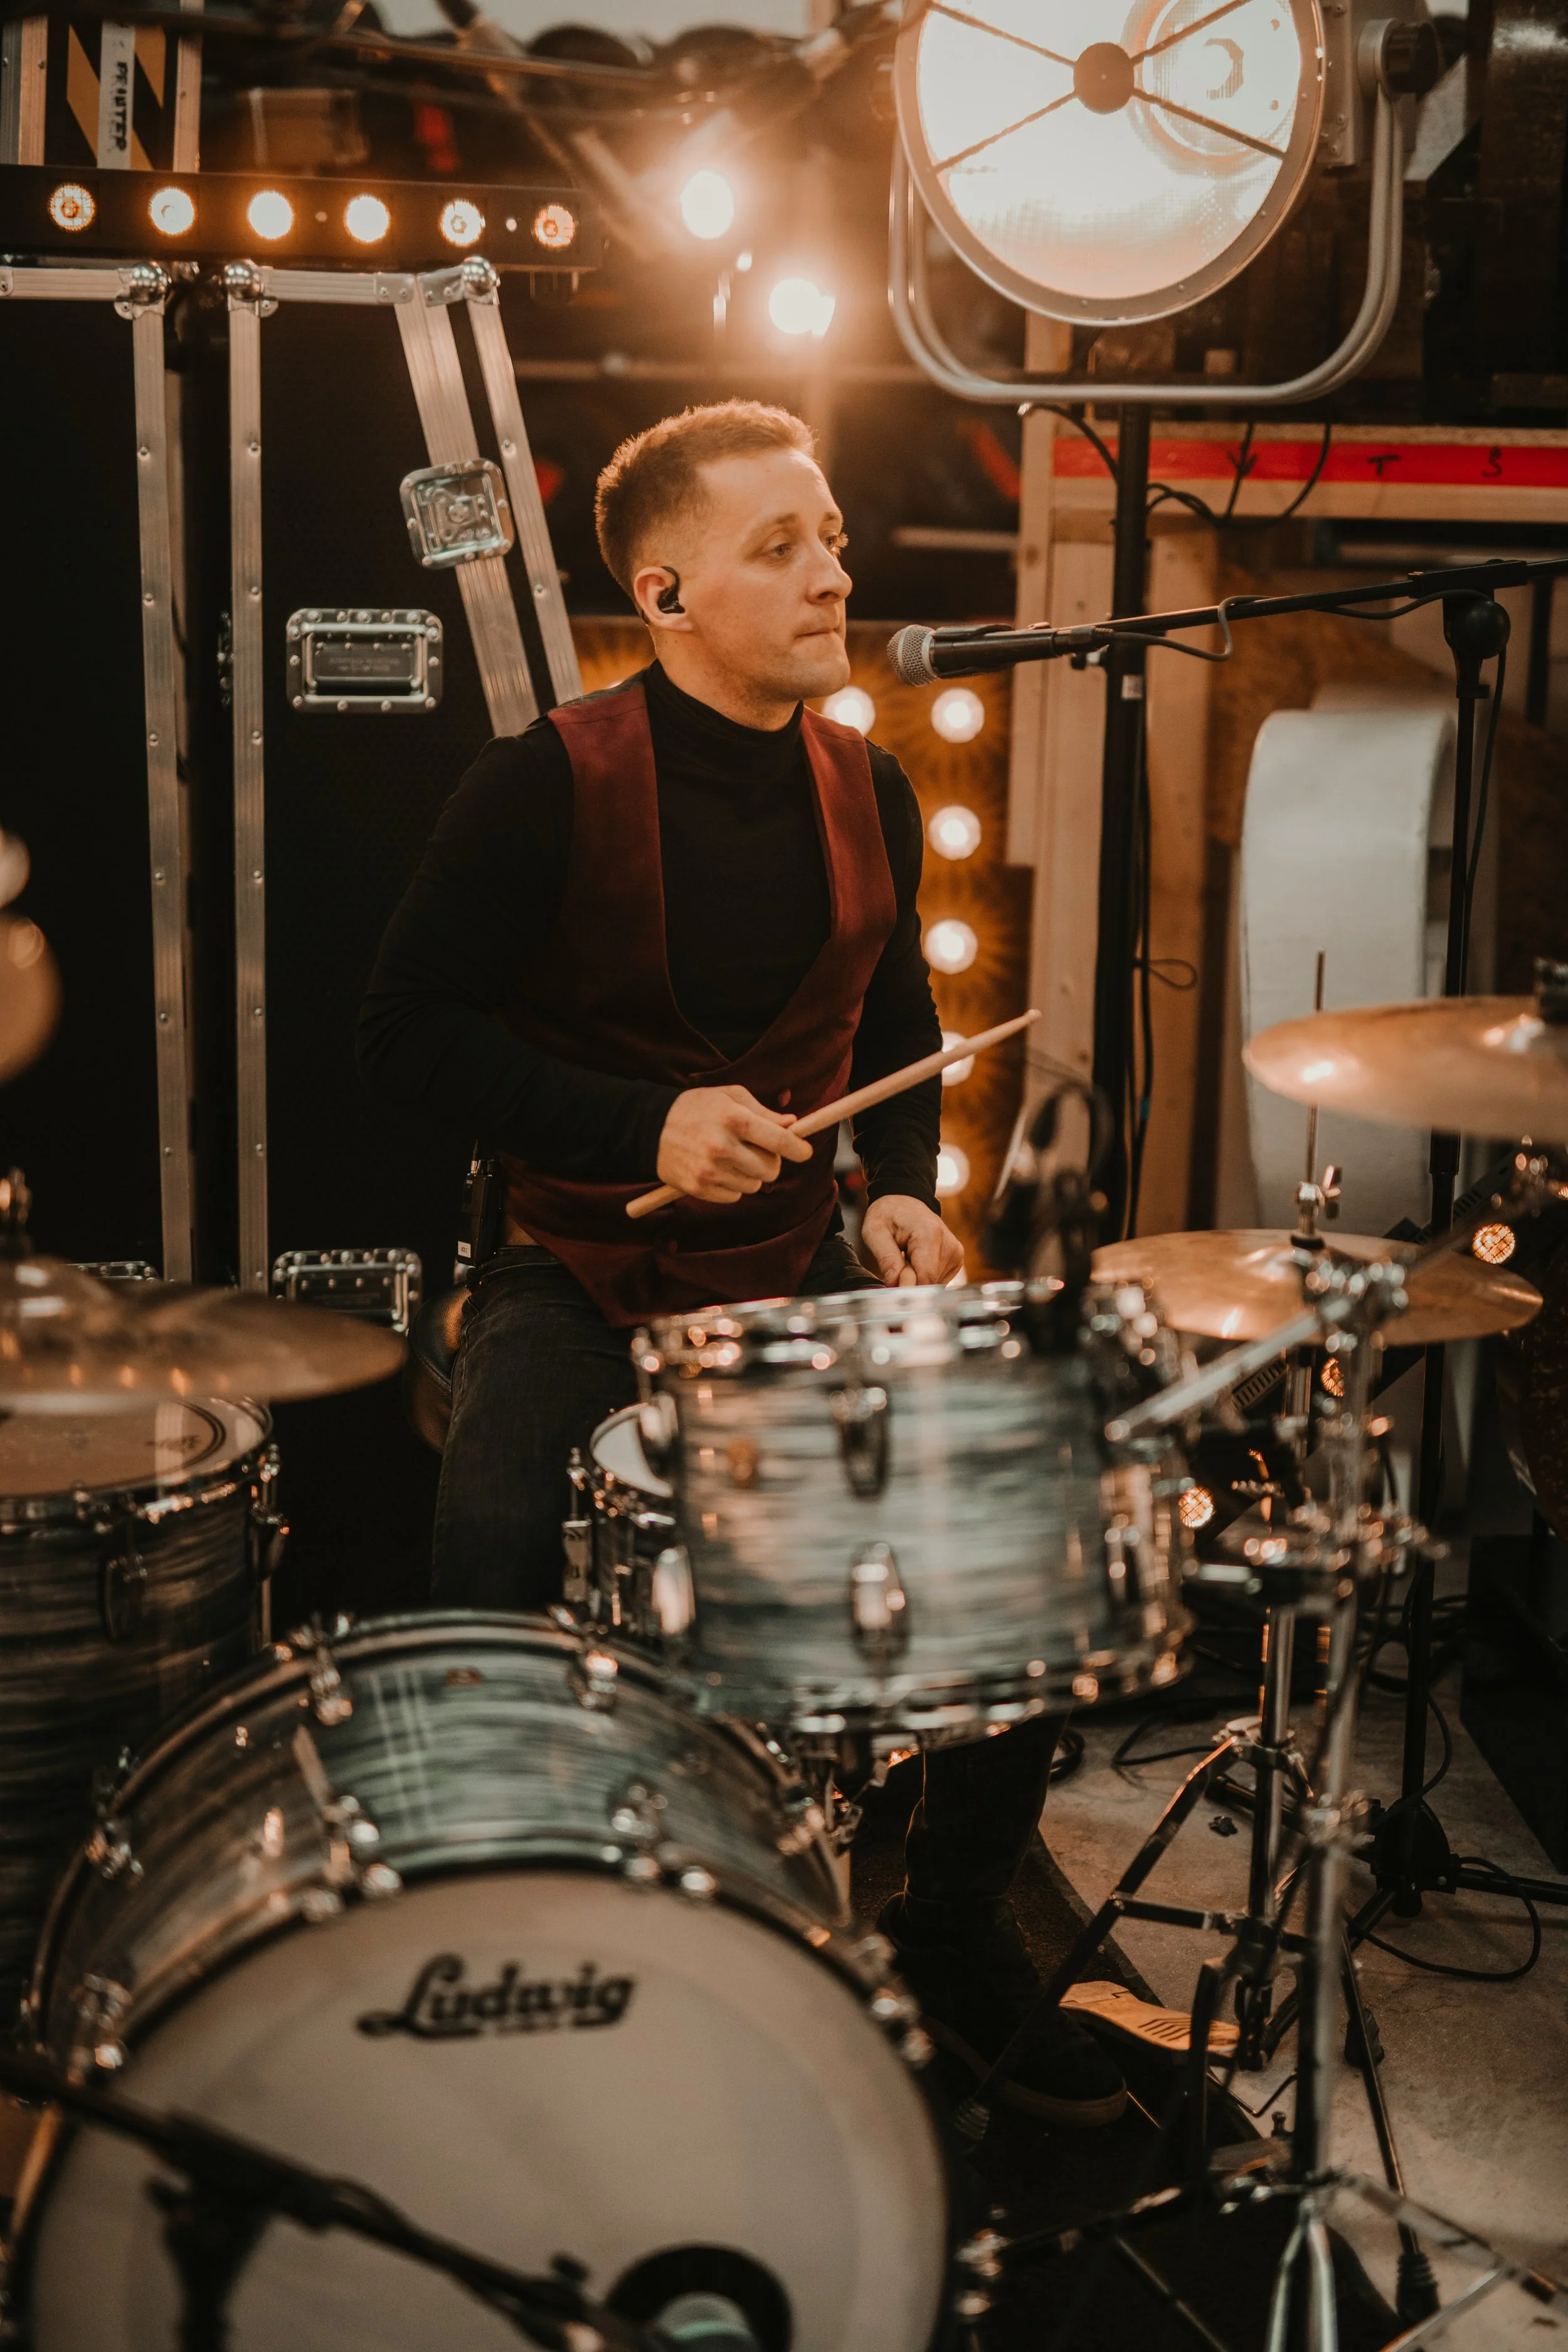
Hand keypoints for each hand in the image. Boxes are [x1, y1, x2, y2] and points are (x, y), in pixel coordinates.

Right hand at [656, 1084, 813, 1203]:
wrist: (650, 1127)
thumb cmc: (696, 1107)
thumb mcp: (730, 1096)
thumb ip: (763, 1112)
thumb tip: (792, 1125)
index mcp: (734, 1119)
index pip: (780, 1141)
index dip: (799, 1149)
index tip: (805, 1152)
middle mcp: (722, 1146)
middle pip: (770, 1169)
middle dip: (771, 1162)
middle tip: (758, 1151)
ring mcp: (709, 1170)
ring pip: (754, 1186)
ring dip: (750, 1175)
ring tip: (731, 1157)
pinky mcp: (698, 1188)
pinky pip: (734, 1197)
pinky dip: (732, 1186)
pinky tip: (717, 1169)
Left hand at [861, 1195, 963, 1288]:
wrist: (904, 1200)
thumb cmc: (888, 1214)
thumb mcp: (875, 1232)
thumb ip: (886, 1260)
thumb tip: (895, 1285)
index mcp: (930, 1235)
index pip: (924, 1278)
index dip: (907, 1287)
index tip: (891, 1282)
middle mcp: (949, 1245)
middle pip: (930, 1283)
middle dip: (910, 1282)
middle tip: (896, 1265)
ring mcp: (956, 1252)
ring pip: (934, 1284)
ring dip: (916, 1279)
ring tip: (906, 1259)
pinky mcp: (956, 1259)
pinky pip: (938, 1280)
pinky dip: (924, 1276)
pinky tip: (916, 1261)